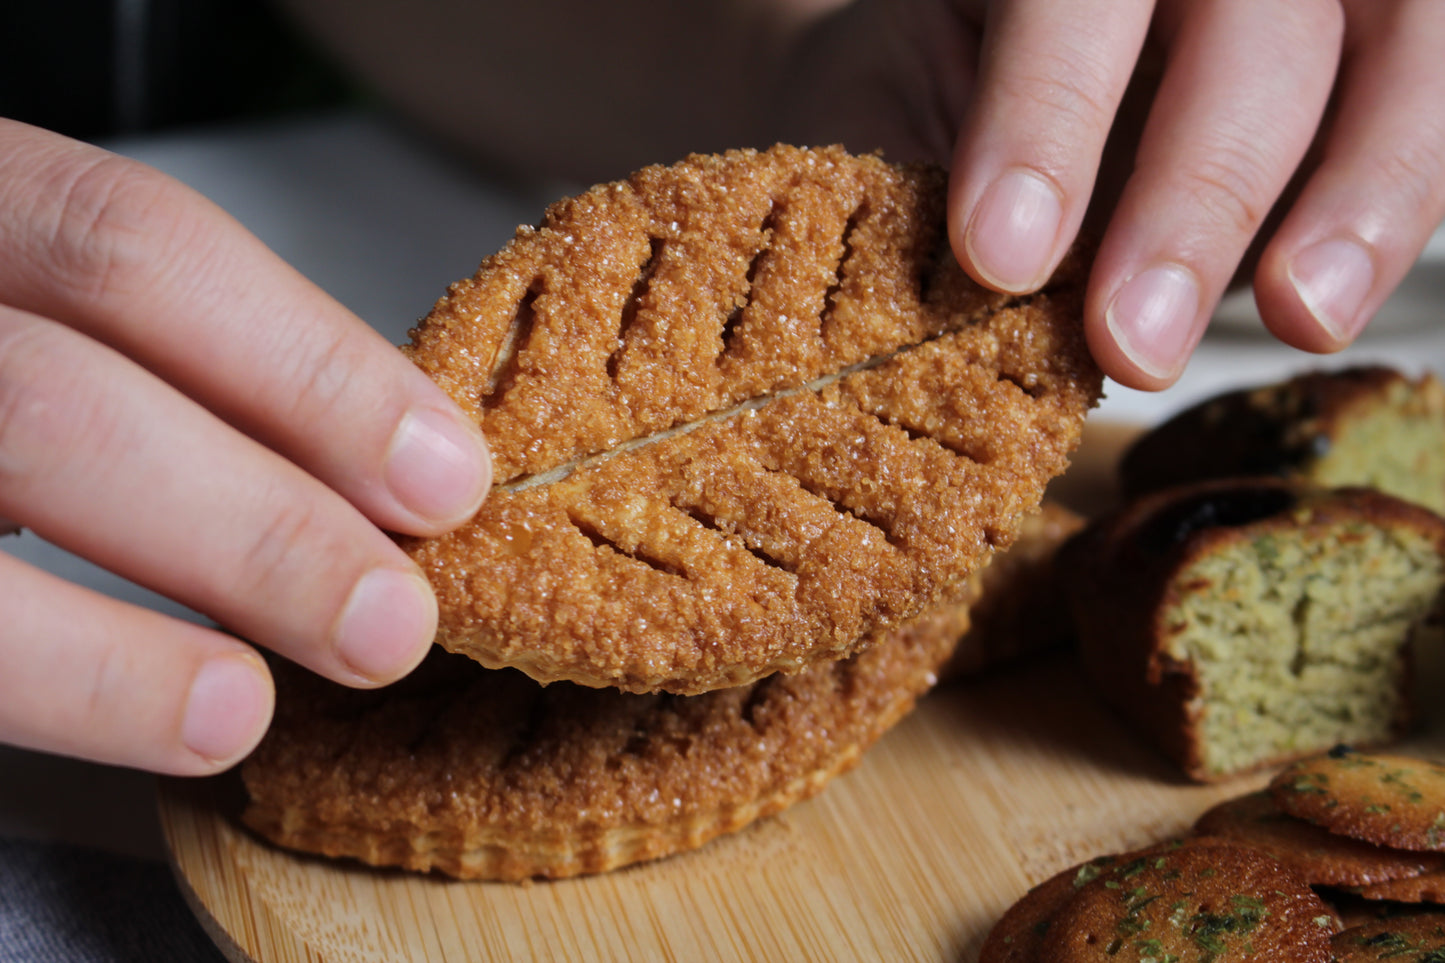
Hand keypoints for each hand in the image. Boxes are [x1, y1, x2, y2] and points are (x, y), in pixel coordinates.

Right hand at [0, 120, 490, 774]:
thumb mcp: (41, 306)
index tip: (441, 474)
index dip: (308, 366)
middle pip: (52, 400)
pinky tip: (129, 727)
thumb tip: (387, 474)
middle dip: (251, 524)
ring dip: (110, 655)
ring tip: (244, 708)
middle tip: (390, 619)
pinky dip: (37, 689)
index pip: (129, 245)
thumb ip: (174, 367)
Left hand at [780, 0, 1444, 388]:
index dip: (1044, 113)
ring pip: (1396, 41)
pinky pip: (1429, 95)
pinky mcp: (1372, 49)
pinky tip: (1329, 296)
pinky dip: (1396, 194)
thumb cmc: (909, 102)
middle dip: (1195, 190)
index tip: (997, 256)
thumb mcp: (882, 118)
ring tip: (1300, 316)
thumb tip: (959, 307)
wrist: (949, 83)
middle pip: (1248, 20)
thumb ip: (915, 180)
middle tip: (1132, 340)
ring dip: (1361, 188)